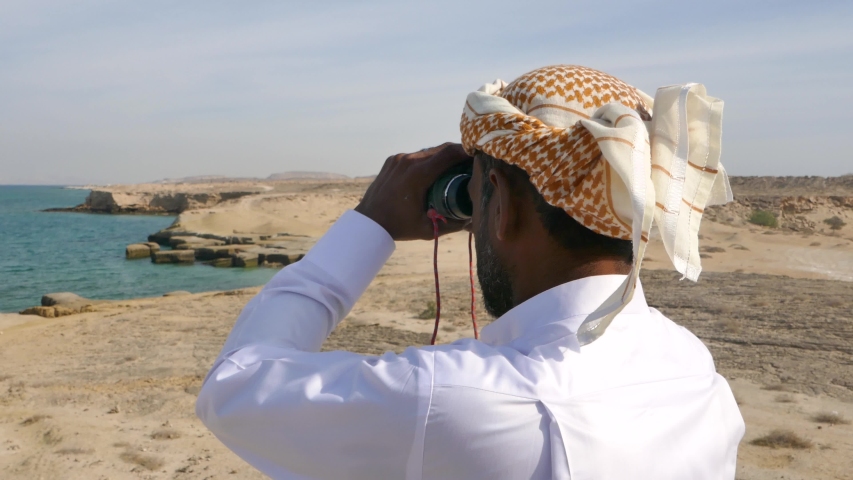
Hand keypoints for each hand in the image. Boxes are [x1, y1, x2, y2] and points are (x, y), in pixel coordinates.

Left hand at [355, 143, 472, 240]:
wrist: (368, 222)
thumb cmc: (399, 227)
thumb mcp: (428, 229)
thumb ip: (453, 224)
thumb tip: (473, 219)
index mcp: (418, 174)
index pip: (449, 153)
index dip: (467, 152)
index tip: (479, 157)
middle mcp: (408, 161)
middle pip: (441, 149)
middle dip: (458, 153)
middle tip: (471, 163)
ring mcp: (399, 158)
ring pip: (429, 150)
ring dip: (443, 156)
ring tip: (454, 168)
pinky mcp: (393, 159)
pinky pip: (416, 155)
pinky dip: (428, 160)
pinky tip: (433, 171)